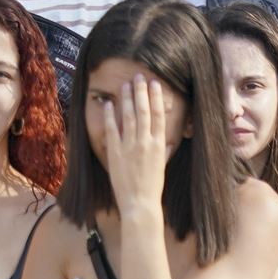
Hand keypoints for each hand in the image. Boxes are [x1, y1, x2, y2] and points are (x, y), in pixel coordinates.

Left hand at [96, 75, 169, 209]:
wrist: (140, 202)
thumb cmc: (152, 186)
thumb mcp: (162, 165)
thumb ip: (164, 150)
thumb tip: (168, 140)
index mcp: (159, 144)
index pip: (158, 116)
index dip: (156, 98)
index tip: (154, 84)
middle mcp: (145, 142)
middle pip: (144, 111)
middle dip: (141, 92)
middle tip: (138, 76)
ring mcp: (130, 147)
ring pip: (129, 117)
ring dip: (127, 99)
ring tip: (125, 85)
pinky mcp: (116, 153)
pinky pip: (112, 130)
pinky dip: (111, 116)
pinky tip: (109, 104)